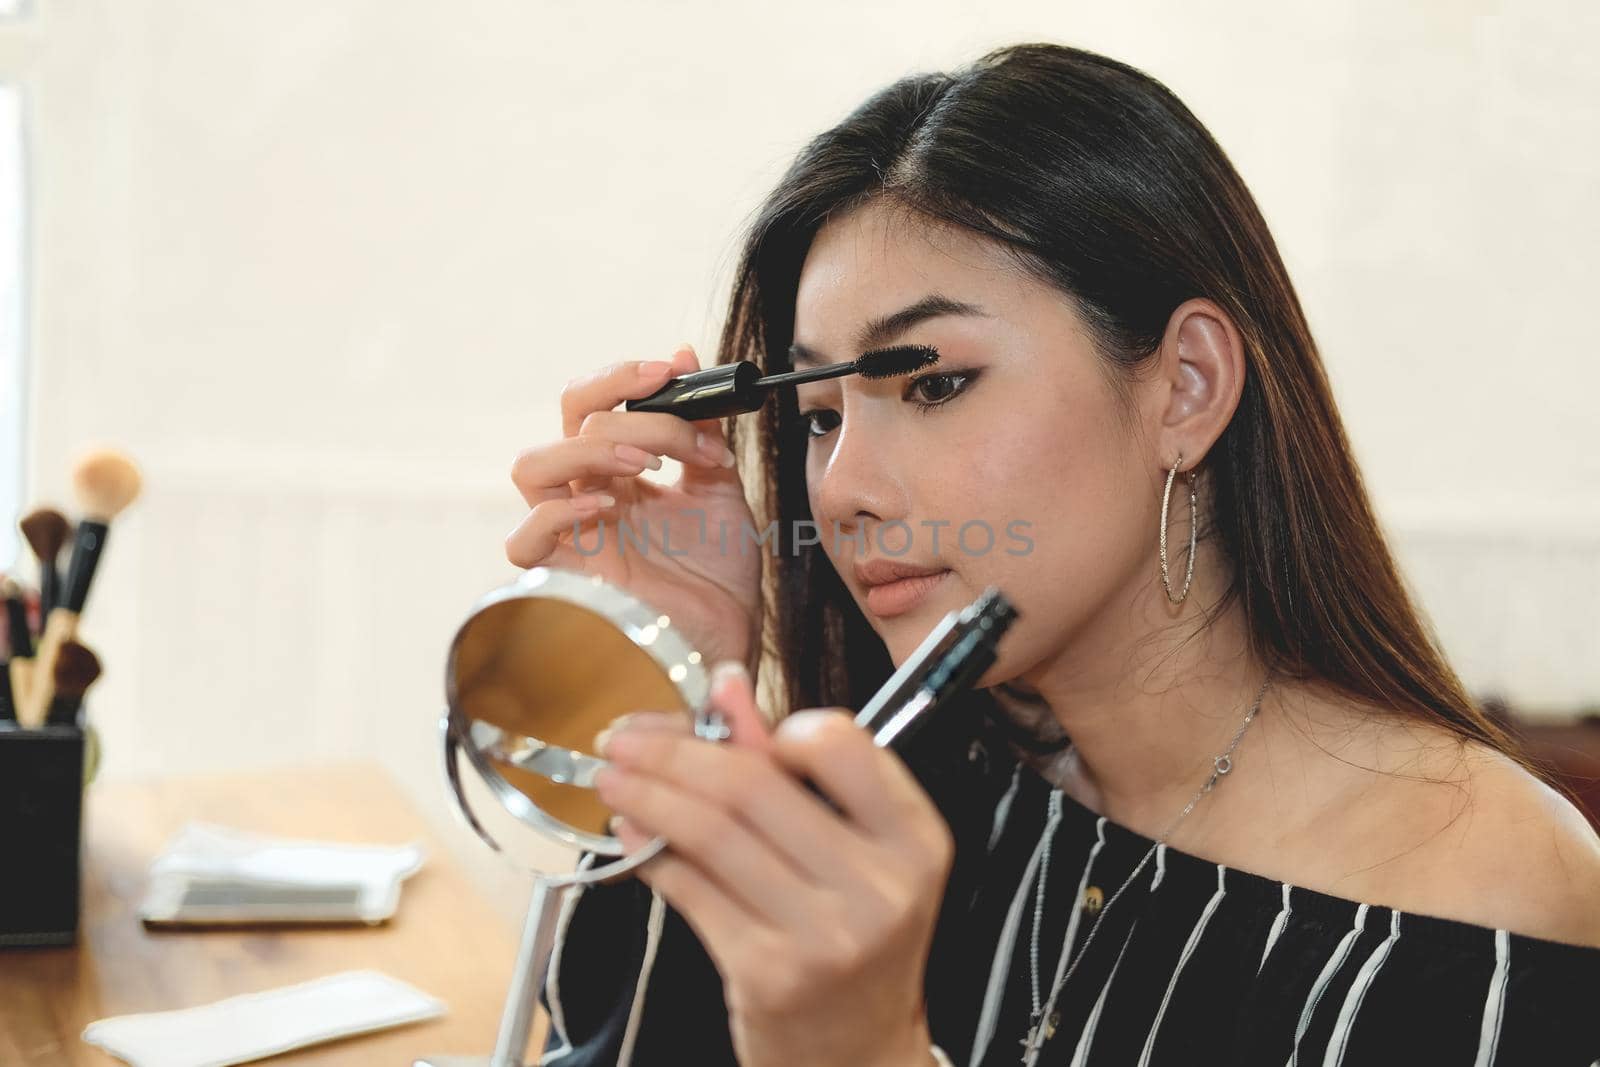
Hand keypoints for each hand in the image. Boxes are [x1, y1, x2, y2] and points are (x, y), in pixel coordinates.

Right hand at [505, 343, 762, 674]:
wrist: (729, 640)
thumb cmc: (719, 577)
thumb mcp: (720, 489)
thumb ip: (702, 429)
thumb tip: (687, 357)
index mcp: (620, 473)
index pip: (594, 405)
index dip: (626, 379)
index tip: (677, 370)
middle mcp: (589, 496)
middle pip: (568, 421)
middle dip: (621, 403)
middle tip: (674, 418)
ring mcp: (571, 536)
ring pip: (533, 466)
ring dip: (592, 448)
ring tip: (650, 463)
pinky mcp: (563, 579)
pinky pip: (525, 540)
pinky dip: (560, 513)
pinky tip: (613, 506)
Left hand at [594, 662, 953, 1066]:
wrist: (859, 1053)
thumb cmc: (855, 937)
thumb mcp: (851, 848)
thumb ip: (790, 764)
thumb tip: (727, 685)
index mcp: (914, 838)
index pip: (841, 745)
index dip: (772, 724)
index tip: (721, 722)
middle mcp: (880, 885)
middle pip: (754, 786)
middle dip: (673, 751)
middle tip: (623, 736)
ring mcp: (825, 934)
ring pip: (713, 835)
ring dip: (648, 796)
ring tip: (612, 776)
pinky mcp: (769, 973)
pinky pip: (691, 891)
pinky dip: (650, 853)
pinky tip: (630, 832)